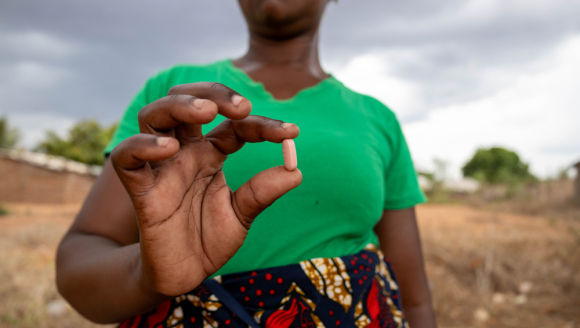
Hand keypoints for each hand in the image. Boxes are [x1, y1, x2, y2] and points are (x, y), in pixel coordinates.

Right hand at [111, 82, 301, 296]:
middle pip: (188, 102)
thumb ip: (263, 192)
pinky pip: (127, 159)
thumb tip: (296, 171)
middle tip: (243, 106)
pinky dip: (142, 145)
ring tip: (206, 112)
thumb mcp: (242, 214)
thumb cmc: (209, 239)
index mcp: (211, 154)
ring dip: (179, 105)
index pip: (235, 125)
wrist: (184, 275)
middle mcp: (185, 153)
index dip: (263, 125)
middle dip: (213, 94)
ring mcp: (161, 167)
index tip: (291, 133)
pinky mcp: (140, 189)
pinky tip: (170, 148)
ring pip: (154, 117)